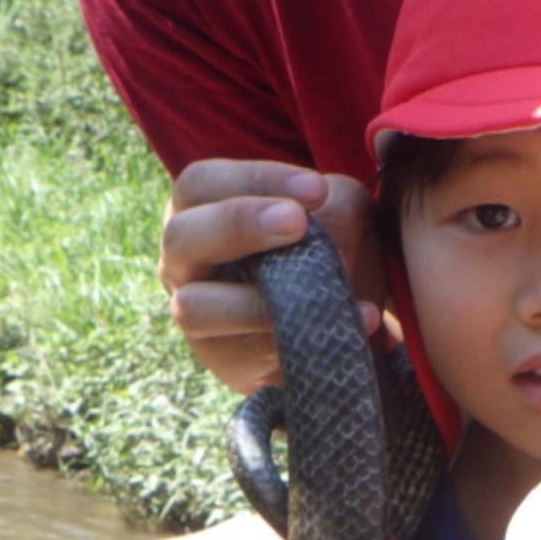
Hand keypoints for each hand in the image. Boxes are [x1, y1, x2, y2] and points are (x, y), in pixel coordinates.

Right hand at [160, 160, 384, 393]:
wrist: (337, 318)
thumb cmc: (324, 247)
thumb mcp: (340, 214)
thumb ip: (338, 209)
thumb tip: (333, 242)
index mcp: (199, 208)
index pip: (205, 183)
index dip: (256, 180)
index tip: (317, 189)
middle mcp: (183, 259)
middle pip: (181, 237)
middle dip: (237, 225)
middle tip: (296, 222)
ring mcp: (193, 312)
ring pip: (195, 307)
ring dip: (254, 301)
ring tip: (318, 289)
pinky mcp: (223, 359)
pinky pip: (246, 352)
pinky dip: (300, 336)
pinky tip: (360, 319)